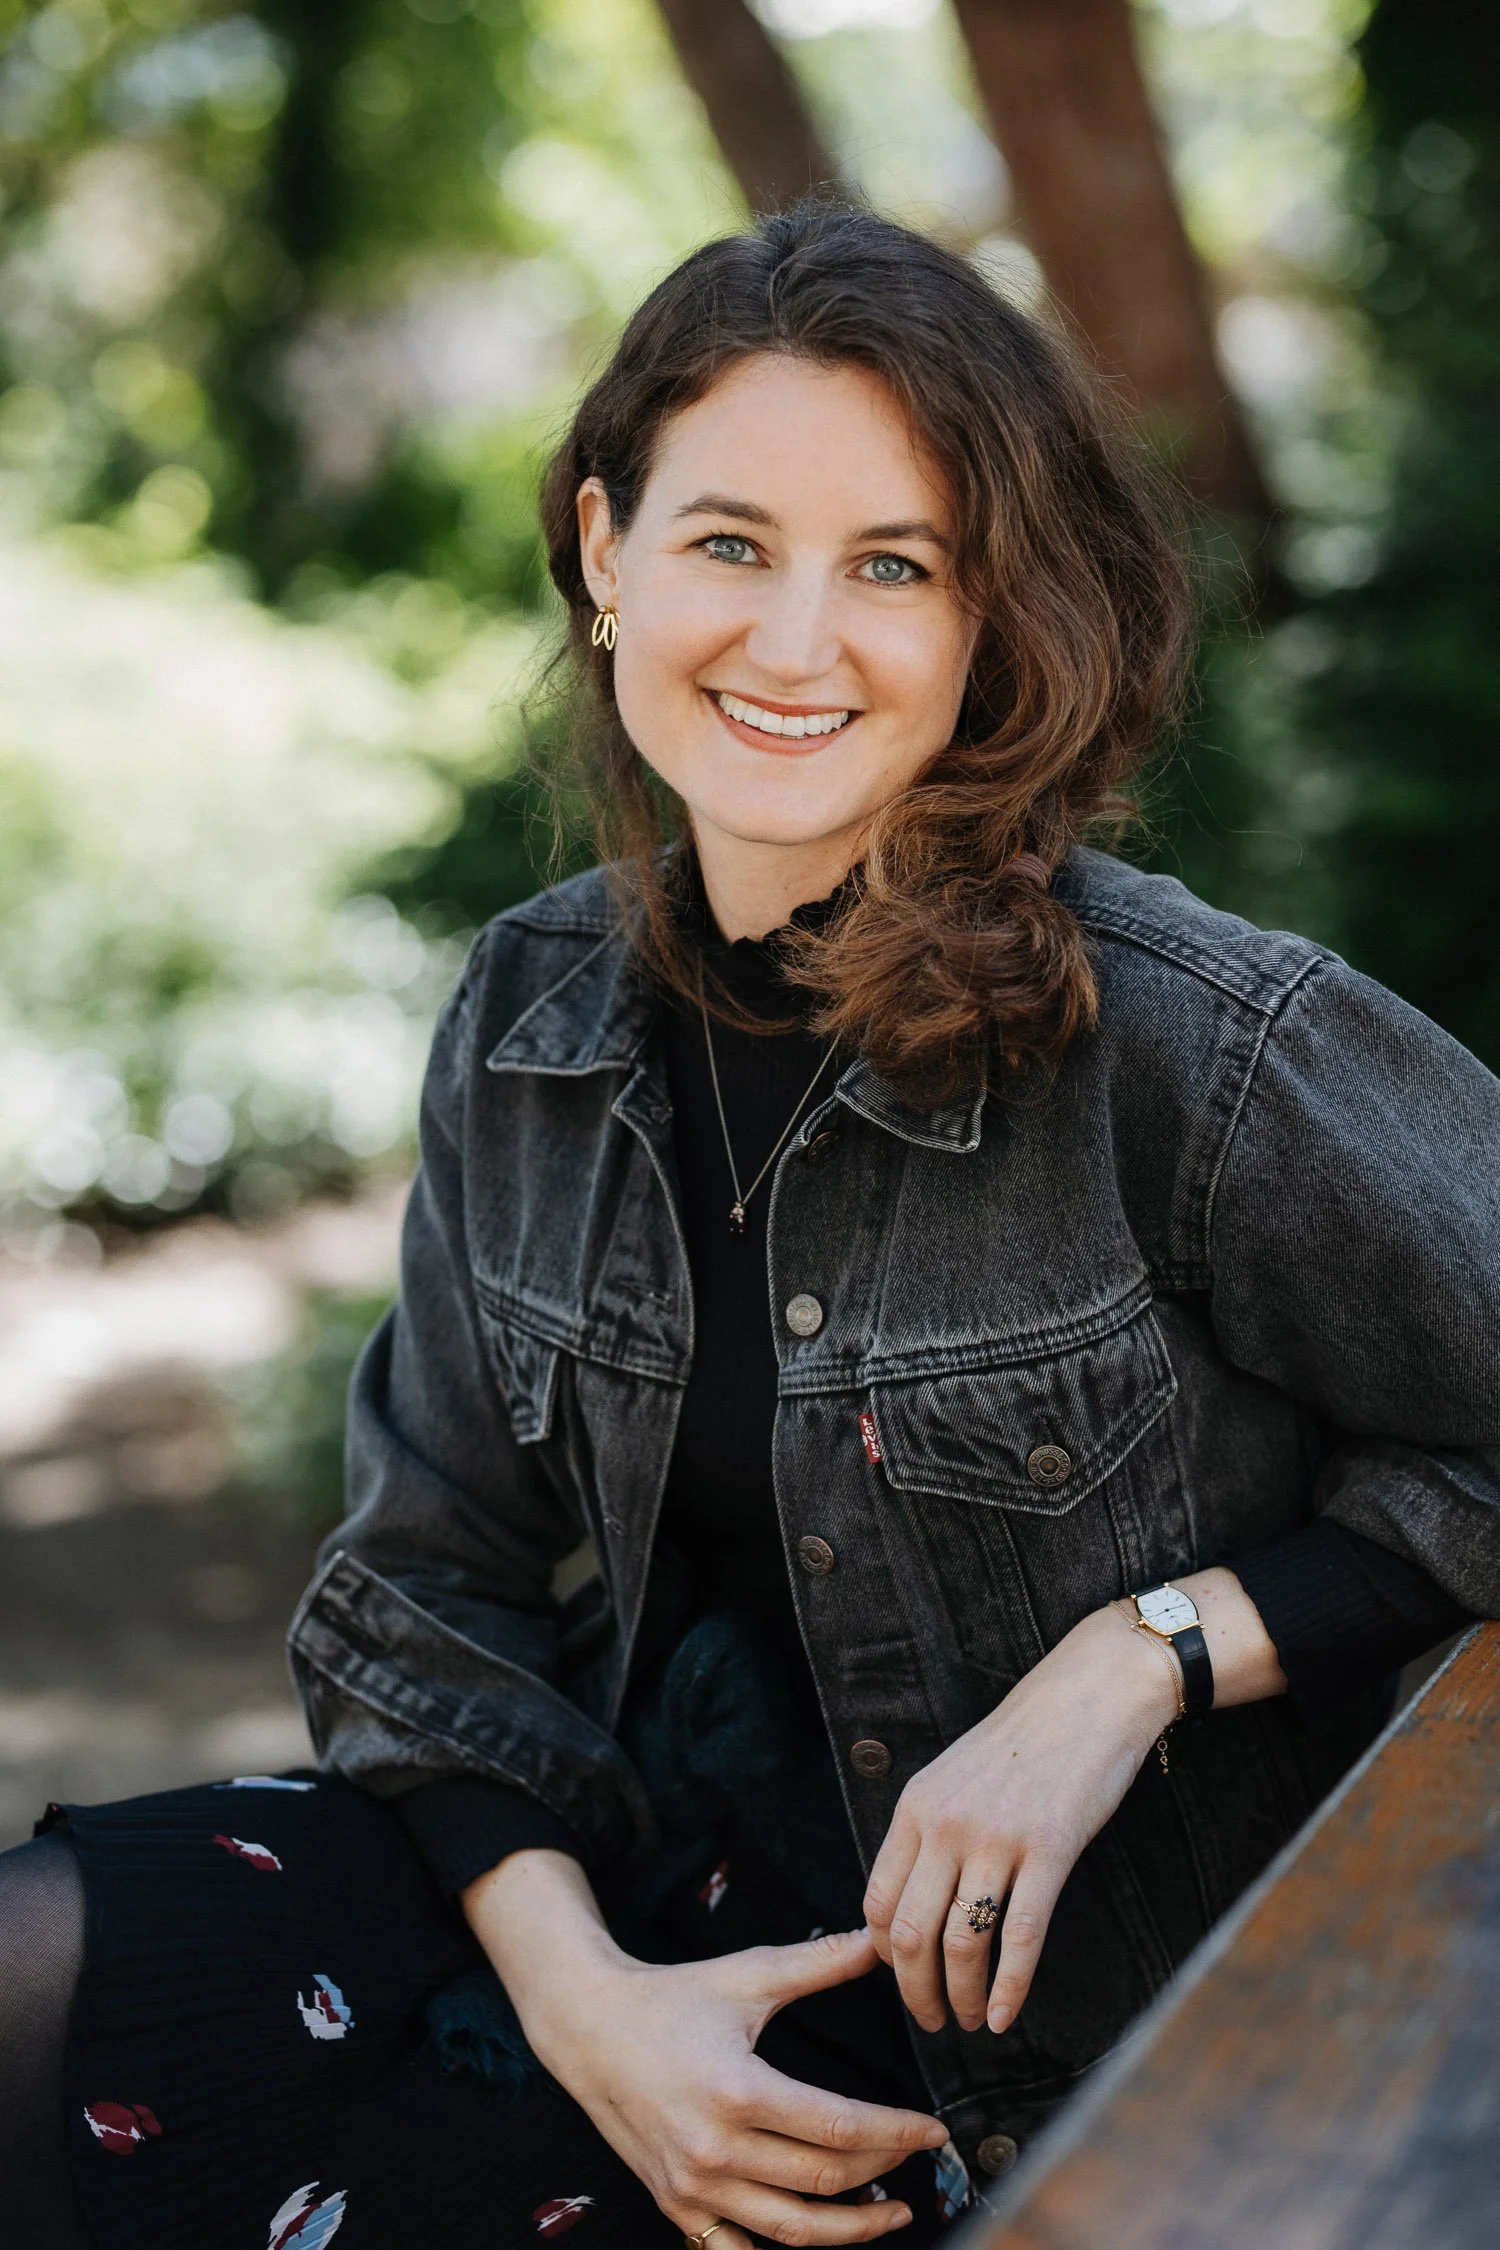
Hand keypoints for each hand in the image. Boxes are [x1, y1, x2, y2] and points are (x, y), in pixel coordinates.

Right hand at [465, 1854, 947, 2247]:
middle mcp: (715, 2149)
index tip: (932, 2130)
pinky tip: (821, 2238)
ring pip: (792, 2231)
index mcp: (738, 2090)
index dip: (896, 2134)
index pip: (839, 2128)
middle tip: (915, 2157)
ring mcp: (694, 2187)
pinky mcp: (678, 2207)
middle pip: (824, 2182)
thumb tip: (876, 1945)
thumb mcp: (746, 1975)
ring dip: (851, 2230)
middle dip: (882, 2171)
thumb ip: (816, 1964)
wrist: (589, 2030)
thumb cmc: (670, 1999)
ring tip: (892, 2213)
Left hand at [863, 1571, 1284, 2038]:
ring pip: (961, 1945)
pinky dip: (1009, 1988)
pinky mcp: (1050, 1850)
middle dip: (916, 1992)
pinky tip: (1005, 2016)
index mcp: (916, 1806)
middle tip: (933, 2021)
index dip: (884, 1955)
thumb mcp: (956, 1775)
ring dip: (962, 1997)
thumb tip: (916, 1901)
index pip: (877, 1901)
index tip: (903, 1977)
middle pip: (910, 1934)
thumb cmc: (1025, 1740)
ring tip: (970, 2021)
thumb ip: (931, 1831)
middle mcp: (946, 1824)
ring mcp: (997, 1838)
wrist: (1089, 1697)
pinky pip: (1019, 1937)